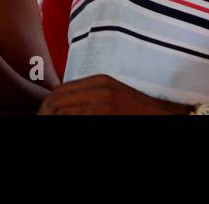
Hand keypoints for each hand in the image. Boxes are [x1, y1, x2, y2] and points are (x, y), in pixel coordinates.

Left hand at [38, 75, 189, 114]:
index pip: (60, 91)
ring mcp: (105, 100)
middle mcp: (100, 86)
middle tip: (41, 123)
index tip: (42, 117)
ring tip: (49, 126)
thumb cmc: (138, 110)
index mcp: (99, 80)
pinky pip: (77, 118)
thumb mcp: (113, 96)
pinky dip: (67, 123)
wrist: (168, 114)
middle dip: (45, 114)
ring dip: (54, 119)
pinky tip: (66, 128)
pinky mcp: (109, 112)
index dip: (46, 106)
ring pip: (64, 111)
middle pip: (57, 99)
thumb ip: (91, 96)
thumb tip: (64, 106)